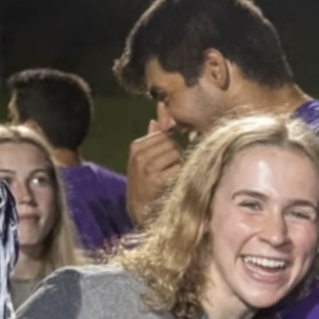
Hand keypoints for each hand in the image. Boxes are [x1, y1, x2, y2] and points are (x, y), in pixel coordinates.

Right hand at [126, 104, 184, 226]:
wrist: (141, 211)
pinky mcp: (156, 179)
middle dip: (177, 156)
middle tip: (170, 171)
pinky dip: (181, 175)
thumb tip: (163, 106)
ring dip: (180, 165)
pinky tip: (174, 184)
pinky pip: (179, 167)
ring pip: (177, 154)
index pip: (165, 134)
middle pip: (173, 143)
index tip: (168, 161)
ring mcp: (146, 166)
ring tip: (171, 178)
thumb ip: (156, 132)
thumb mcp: (148, 157)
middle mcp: (139, 154)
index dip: (172, 146)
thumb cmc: (148, 182)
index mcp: (137, 146)